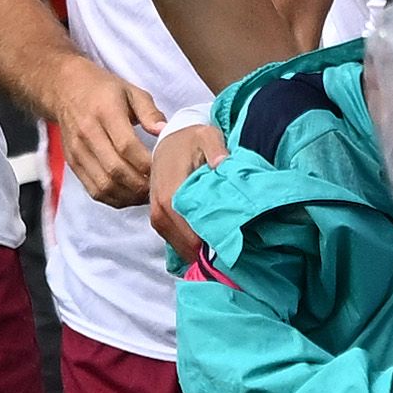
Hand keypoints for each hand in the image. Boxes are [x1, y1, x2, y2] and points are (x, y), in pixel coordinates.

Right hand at [49, 61, 165, 207]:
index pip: (126, 146)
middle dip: (141, 184)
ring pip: (104, 185)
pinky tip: (131, 196)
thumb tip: (165, 132)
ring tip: (147, 194)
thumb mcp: (131, 91)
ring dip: (129, 196)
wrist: (66, 90)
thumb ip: (150, 112)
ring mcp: (77, 151)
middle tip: (160, 186)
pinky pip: (94, 190)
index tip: (164, 168)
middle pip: (115, 170)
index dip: (147, 163)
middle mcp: (87, 133)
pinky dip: (115, 199)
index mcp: (105, 112)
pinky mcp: (73, 164)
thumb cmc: (104, 91)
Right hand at [148, 121, 228, 260]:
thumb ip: (216, 149)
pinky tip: (208, 247)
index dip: (213, 246)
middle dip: (209, 253)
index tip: (235, 250)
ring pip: (179, 246)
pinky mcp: (158, 217)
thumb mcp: (207, 136)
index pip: (191, 234)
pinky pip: (174, 240)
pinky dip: (191, 245)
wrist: (170, 140)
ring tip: (224, 255)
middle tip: (234, 256)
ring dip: (199, 252)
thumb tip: (222, 164)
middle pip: (185, 246)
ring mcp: (157, 215)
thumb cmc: (191, 139)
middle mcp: (160, 209)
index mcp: (171, 194)